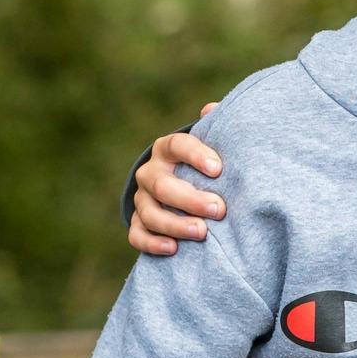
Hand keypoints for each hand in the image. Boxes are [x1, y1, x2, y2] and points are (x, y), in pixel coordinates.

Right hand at [128, 103, 223, 254]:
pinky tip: (173, 249)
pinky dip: (152, 243)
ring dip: (175, 223)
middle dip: (191, 199)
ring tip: (202, 232)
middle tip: (219, 209)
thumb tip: (211, 109)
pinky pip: (137, 235)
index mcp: (169, 148)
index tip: (219, 169)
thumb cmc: (208, 164)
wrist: (187, 183)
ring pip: (149, 212)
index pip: (178, 145)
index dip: (196, 155)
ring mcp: (143, 199)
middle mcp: (151, 172)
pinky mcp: (139, 223)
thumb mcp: (215, 144)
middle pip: (163, 185)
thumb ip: (218, 128)